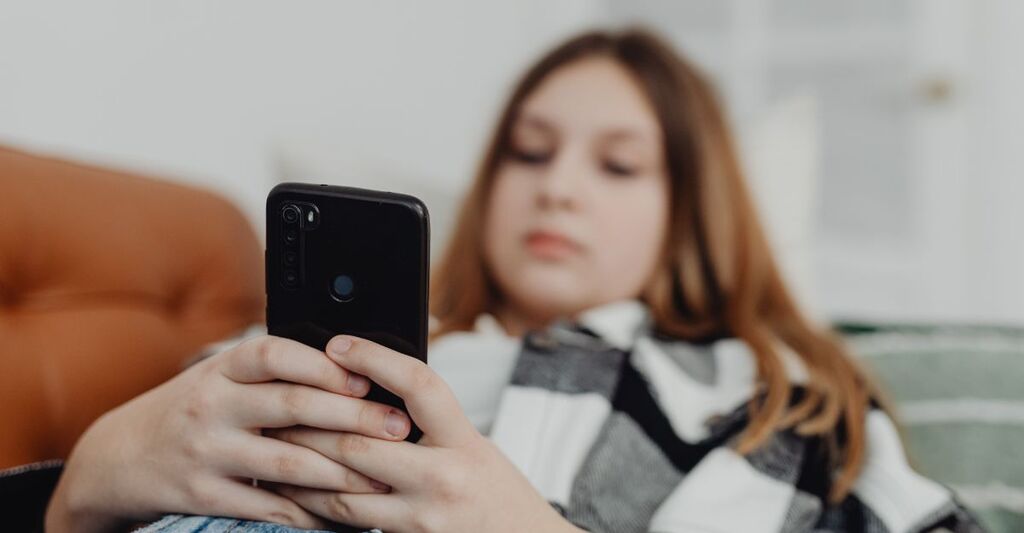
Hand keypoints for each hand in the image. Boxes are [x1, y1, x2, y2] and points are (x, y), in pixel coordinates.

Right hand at [46, 335, 415, 532]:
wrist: (121, 454)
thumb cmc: (195, 407)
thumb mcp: (222, 376)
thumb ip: (274, 372)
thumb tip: (355, 368)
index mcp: (223, 367)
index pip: (276, 354)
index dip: (323, 365)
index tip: (365, 381)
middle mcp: (213, 404)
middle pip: (292, 406)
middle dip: (353, 419)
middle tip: (397, 428)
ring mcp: (206, 450)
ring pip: (286, 462)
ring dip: (340, 472)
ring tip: (381, 476)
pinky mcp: (202, 493)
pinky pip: (264, 506)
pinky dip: (305, 512)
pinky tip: (338, 513)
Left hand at [266, 335, 580, 532]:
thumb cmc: (500, 497)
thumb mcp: (476, 449)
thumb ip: (433, 427)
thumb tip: (377, 391)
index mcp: (465, 441)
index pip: (418, 384)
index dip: (375, 358)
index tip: (338, 344)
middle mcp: (445, 477)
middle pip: (362, 440)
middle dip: (314, 421)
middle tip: (280, 404)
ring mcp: (424, 518)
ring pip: (343, 489)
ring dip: (303, 467)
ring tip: (275, 447)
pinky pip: (350, 524)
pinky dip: (318, 506)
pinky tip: (297, 491)